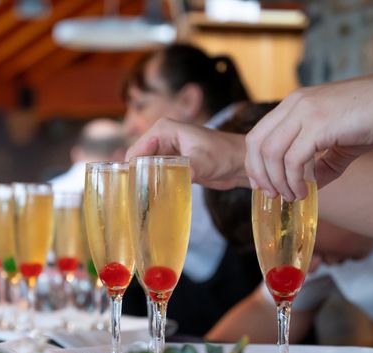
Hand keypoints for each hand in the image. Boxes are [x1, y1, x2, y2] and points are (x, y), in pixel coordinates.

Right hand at [125, 117, 247, 189]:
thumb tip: (175, 181)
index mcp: (163, 130)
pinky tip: (153, 200)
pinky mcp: (172, 164)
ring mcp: (166, 151)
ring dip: (145, 184)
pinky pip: (156, 175)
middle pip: (138, 161)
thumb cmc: (225, 154)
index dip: (132, 170)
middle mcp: (161, 138)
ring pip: (146, 170)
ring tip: (144, 202)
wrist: (240, 163)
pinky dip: (154, 186)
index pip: (136, 151)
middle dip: (137, 178)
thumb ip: (188, 169)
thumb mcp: (204, 162)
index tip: (134, 189)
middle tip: (137, 199)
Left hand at [245, 68, 372, 199]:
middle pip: (256, 144)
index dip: (254, 164)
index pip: (257, 135)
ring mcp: (305, 111)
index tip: (262, 185)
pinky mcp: (319, 123)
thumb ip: (318, 163)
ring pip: (271, 153)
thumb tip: (305, 188)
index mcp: (293, 104)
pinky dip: (295, 180)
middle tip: (273, 195)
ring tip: (293, 196)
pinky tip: (306, 191)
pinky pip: (294, 159)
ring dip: (279, 181)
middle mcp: (294, 104)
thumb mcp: (337, 142)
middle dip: (260, 175)